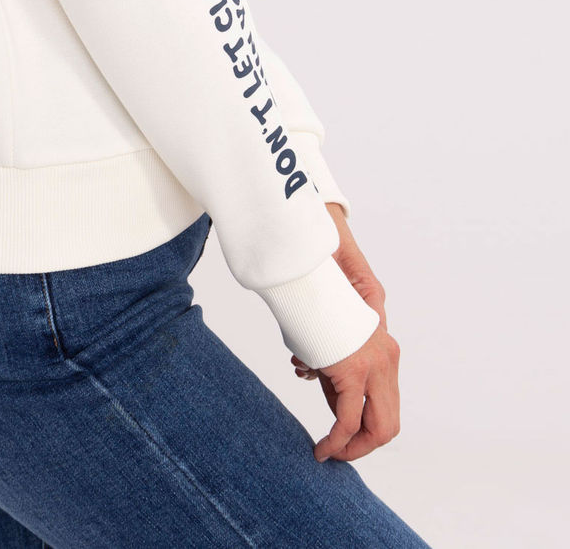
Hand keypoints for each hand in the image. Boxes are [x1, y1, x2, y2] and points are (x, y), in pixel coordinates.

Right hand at [289, 202, 401, 462]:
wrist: (313, 247)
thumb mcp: (327, 324)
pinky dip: (337, 441)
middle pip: (388, 421)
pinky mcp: (354, 366)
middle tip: (336, 453)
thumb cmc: (317, 279)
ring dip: (350, 445)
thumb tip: (315, 375)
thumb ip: (330, 352)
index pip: (380, 399)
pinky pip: (349, 419)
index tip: (336, 431)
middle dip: (363, 445)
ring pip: (377, 426)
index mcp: (382, 344)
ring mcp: (374, 362)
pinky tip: (323, 450)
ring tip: (326, 451)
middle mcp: (386, 355)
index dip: (360, 422)